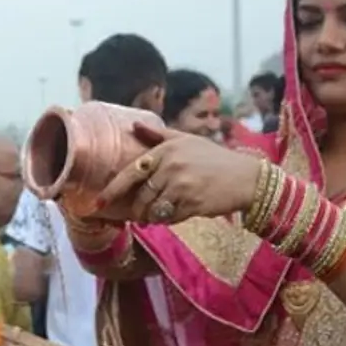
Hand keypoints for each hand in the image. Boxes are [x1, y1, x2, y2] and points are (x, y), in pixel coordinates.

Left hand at [95, 122, 263, 224]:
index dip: (112, 191)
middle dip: (138, 210)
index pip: (131, 173)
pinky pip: (169, 218)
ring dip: (153, 217)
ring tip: (161, 214)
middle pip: (141, 196)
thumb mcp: (187, 141)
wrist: (247, 178)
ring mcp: (182, 185)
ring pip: (153, 210)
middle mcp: (171, 166)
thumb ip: (158, 136)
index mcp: (166, 150)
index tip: (98, 204)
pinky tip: (178, 214)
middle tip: (141, 215)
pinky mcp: (192, 202)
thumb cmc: (215, 159)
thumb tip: (133, 125)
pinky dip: (169, 220)